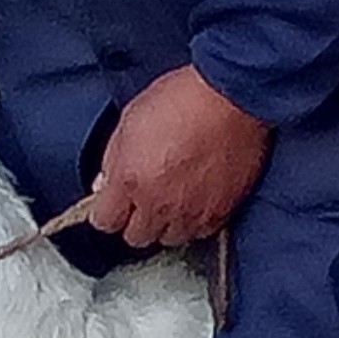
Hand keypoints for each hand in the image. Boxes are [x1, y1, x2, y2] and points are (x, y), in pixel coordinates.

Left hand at [90, 65, 273, 249]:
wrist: (233, 98)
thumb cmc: (184, 98)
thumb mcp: (131, 118)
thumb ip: (114, 158)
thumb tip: (106, 182)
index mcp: (130, 180)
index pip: (105, 221)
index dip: (106, 211)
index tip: (112, 204)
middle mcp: (159, 203)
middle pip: (137, 237)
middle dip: (135, 220)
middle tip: (141, 200)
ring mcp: (192, 211)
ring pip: (170, 239)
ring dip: (166, 224)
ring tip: (171, 201)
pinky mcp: (222, 211)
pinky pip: (202, 231)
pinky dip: (196, 221)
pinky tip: (196, 201)